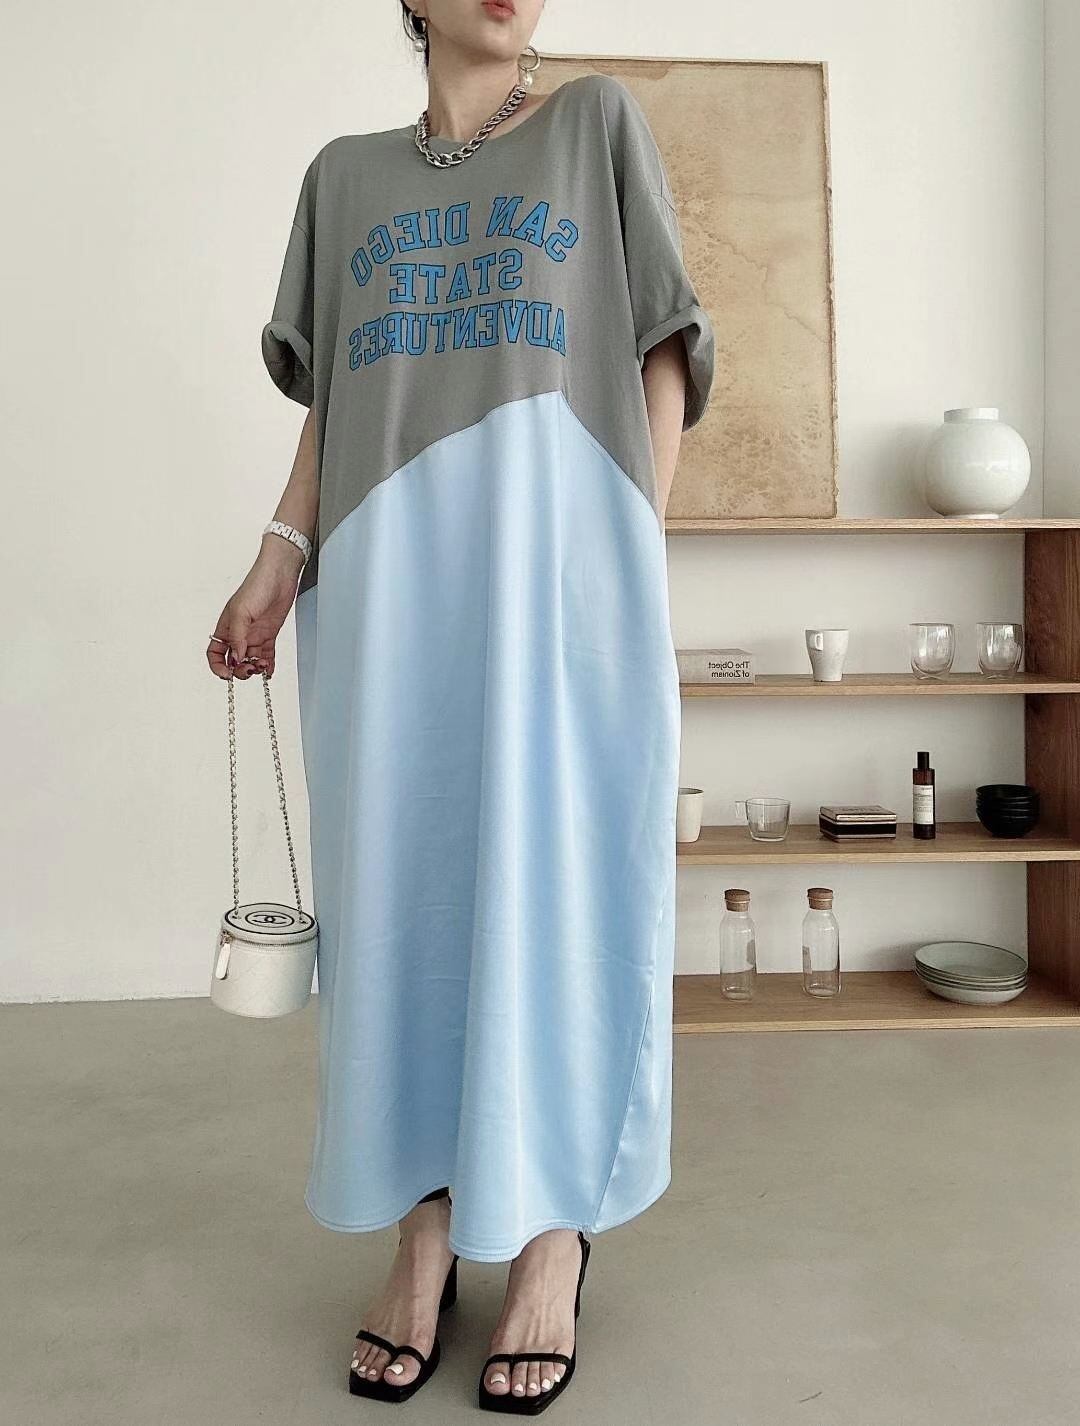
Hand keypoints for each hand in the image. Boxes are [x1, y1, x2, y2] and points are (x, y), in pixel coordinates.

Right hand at [206, 542, 304, 680]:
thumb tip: (236, 658)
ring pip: (250, 660)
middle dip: (240, 670)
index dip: (218, 666)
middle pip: (234, 661)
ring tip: (262, 666)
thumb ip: (238, 637)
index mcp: (226, 628)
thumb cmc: (257, 585)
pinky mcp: (269, 634)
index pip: (215, 653)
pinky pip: (266, 654)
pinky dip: (267, 665)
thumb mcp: (241, 611)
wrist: (280, 575)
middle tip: (250, 669)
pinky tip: (269, 670)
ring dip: (255, 667)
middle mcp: (239, 633)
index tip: (227, 675)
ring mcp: (254, 634)